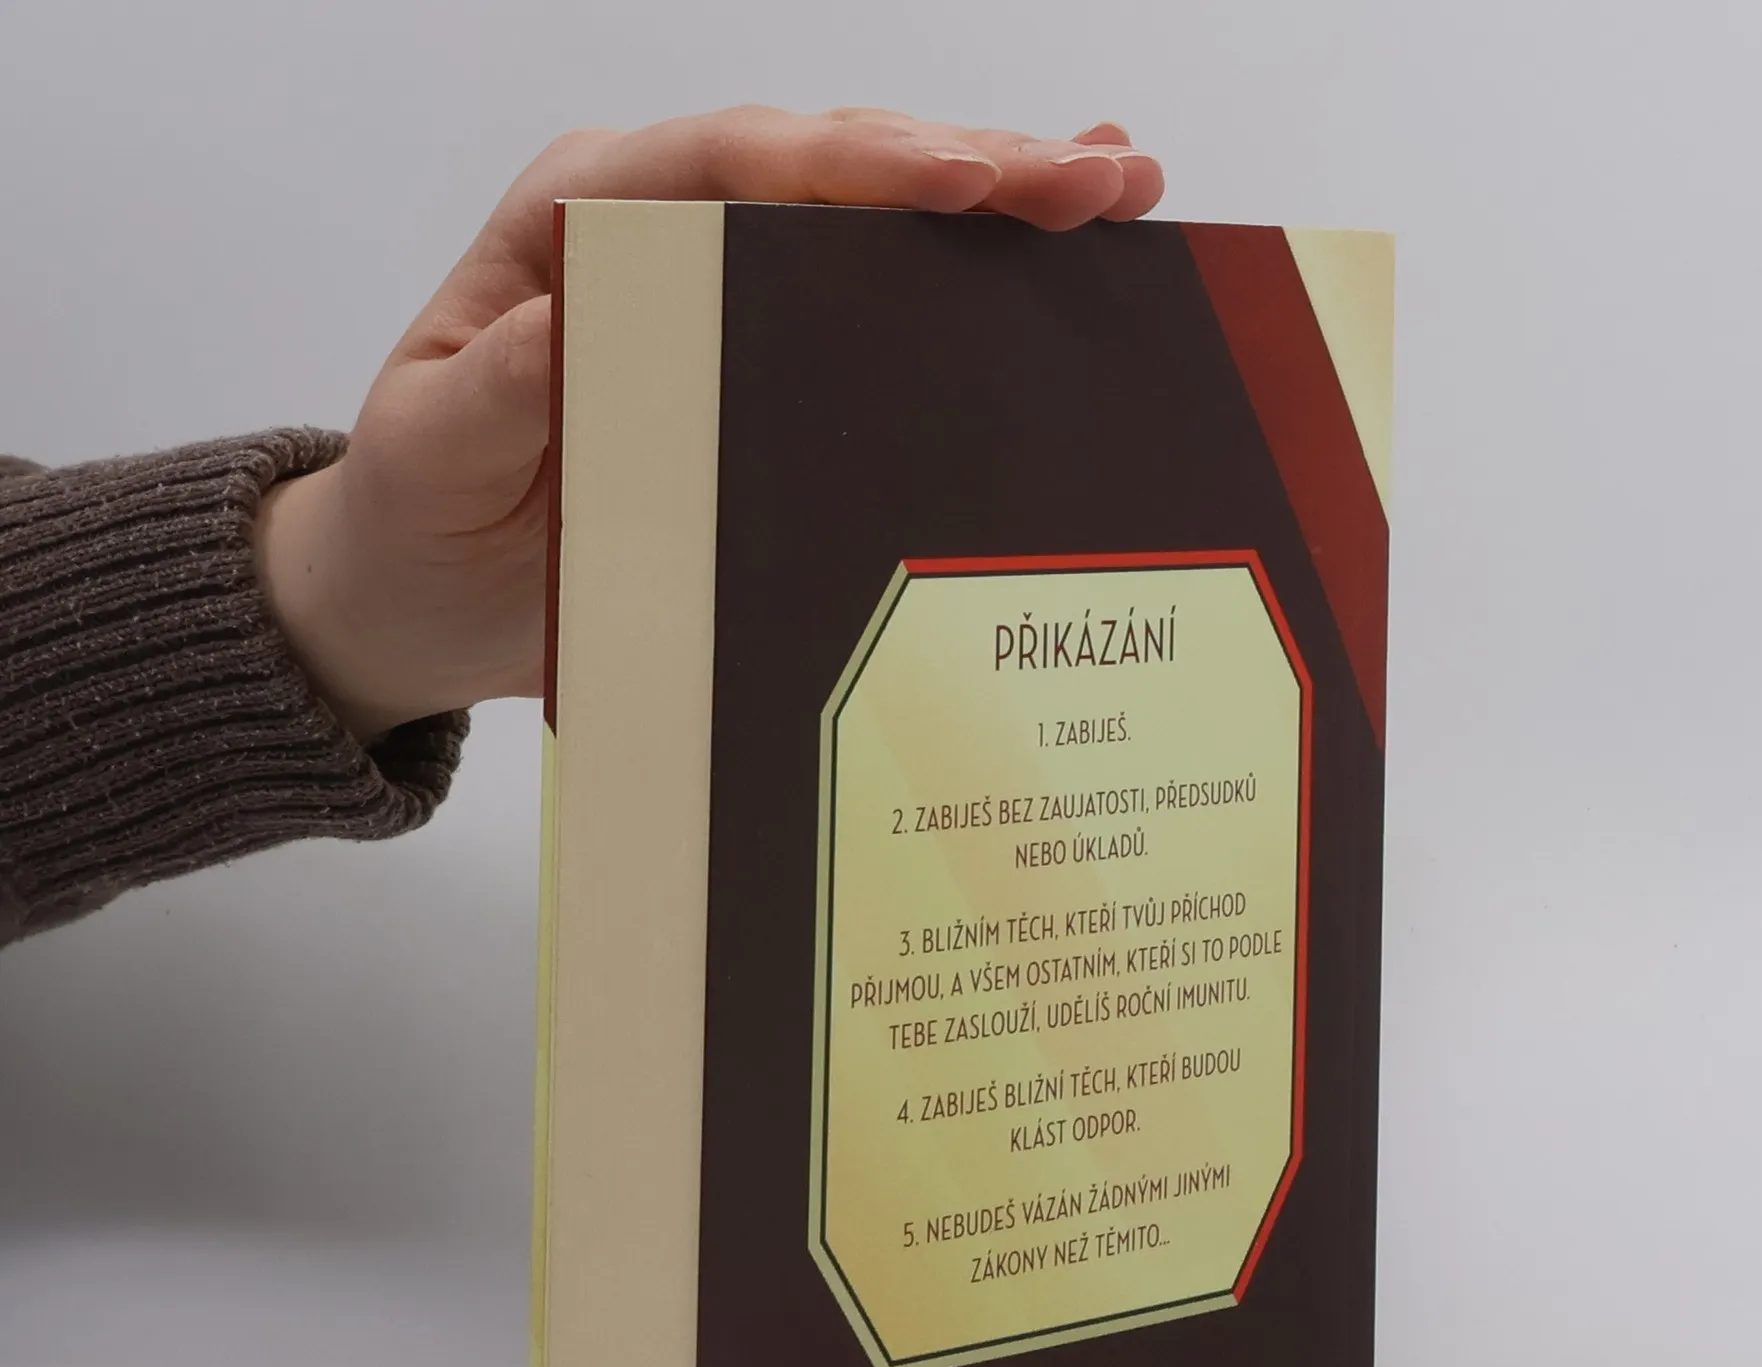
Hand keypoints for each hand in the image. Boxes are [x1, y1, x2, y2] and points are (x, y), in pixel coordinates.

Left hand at [254, 107, 1166, 740]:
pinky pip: (870, 292)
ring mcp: (720, 281)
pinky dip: (966, 268)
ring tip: (1120, 185)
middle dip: (975, 164)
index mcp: (584, 219)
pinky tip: (1053, 247)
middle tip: (1102, 180)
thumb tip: (577, 323)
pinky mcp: (758, 348)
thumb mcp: (432, 455)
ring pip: (873, 215)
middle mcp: (664, 225)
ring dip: (1000, 197)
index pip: (738, 162)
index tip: (966, 180)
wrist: (420, 584)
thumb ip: (498, 392)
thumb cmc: (417, 512)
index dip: (859, 165)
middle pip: (832, 167)